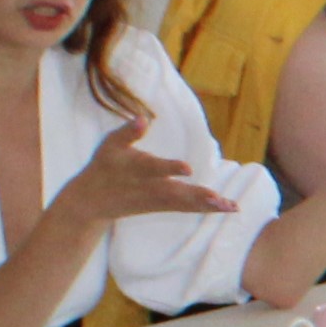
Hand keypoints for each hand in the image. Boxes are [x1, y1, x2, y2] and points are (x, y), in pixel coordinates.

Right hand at [49, 114, 233, 226]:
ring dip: (209, 206)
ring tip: (232, 207)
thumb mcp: (109, 146)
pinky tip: (226, 208)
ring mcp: (156, 200)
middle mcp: (149, 187)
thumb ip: (127, 133)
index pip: (154, 169)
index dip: (170, 168)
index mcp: (136, 169)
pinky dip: (206, 209)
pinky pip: (186, 209)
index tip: (187, 168)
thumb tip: (142, 118)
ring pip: (184, 204)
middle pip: (176, 193)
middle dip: (198, 196)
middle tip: (219, 199)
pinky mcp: (162, 207)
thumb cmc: (104, 167)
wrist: (93, 201)